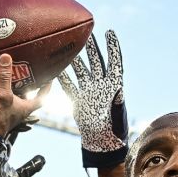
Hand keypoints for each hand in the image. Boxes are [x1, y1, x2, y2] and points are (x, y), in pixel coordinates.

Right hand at [0, 54, 48, 137]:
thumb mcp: (2, 94)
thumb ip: (4, 76)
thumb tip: (6, 58)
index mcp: (24, 108)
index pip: (41, 97)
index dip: (46, 88)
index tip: (49, 77)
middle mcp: (15, 110)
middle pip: (23, 95)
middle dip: (23, 83)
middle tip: (23, 70)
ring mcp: (2, 111)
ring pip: (6, 97)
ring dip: (4, 87)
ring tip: (3, 73)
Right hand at [57, 29, 127, 167]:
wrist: (101, 144)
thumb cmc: (114, 133)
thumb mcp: (117, 117)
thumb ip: (118, 103)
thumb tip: (120, 90)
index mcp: (113, 87)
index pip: (113, 62)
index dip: (112, 47)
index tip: (109, 32)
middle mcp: (101, 86)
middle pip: (96, 62)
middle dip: (92, 47)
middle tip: (87, 33)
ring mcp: (89, 92)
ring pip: (82, 70)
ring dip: (76, 59)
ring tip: (70, 45)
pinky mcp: (79, 100)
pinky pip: (70, 85)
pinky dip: (63, 77)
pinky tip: (57, 68)